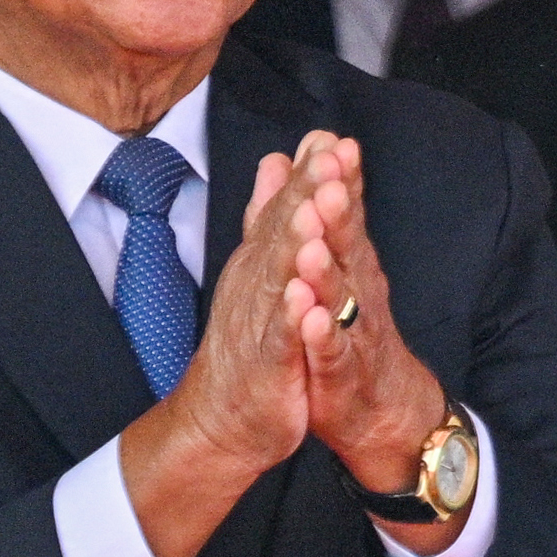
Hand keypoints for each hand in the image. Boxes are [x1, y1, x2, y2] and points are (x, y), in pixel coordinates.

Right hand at [154, 143, 323, 477]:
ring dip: (296, 246)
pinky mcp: (267, 368)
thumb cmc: (250, 341)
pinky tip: (304, 300)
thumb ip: (271, 212)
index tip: (334, 136)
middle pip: (284, 234)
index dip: (311, 175)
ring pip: (280, 280)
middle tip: (327, 155)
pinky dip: (293, 320)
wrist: (222, 419)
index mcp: (264, 261)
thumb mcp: (261, 269)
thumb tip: (278, 157)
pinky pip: (281, 342)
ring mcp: (261, 325)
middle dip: (307, 194)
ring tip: (313, 212)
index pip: (289, 209)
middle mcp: (258, 285)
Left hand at [279, 136, 463, 539]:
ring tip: (310, 247)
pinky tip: (310, 321)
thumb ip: (326, 217)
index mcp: (354, 265)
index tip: (331, 142)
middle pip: (350, 248)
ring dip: (327, 272)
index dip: (341, 181)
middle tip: (330, 180)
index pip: (348, 216)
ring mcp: (355, 334)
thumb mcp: (338, 271)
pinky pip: (332, 355)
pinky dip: (322, 338)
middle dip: (340, 214)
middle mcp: (361, 292)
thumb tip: (307, 160)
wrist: (381, 409)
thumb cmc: (352, 332)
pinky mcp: (342, 377)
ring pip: (342, 299)